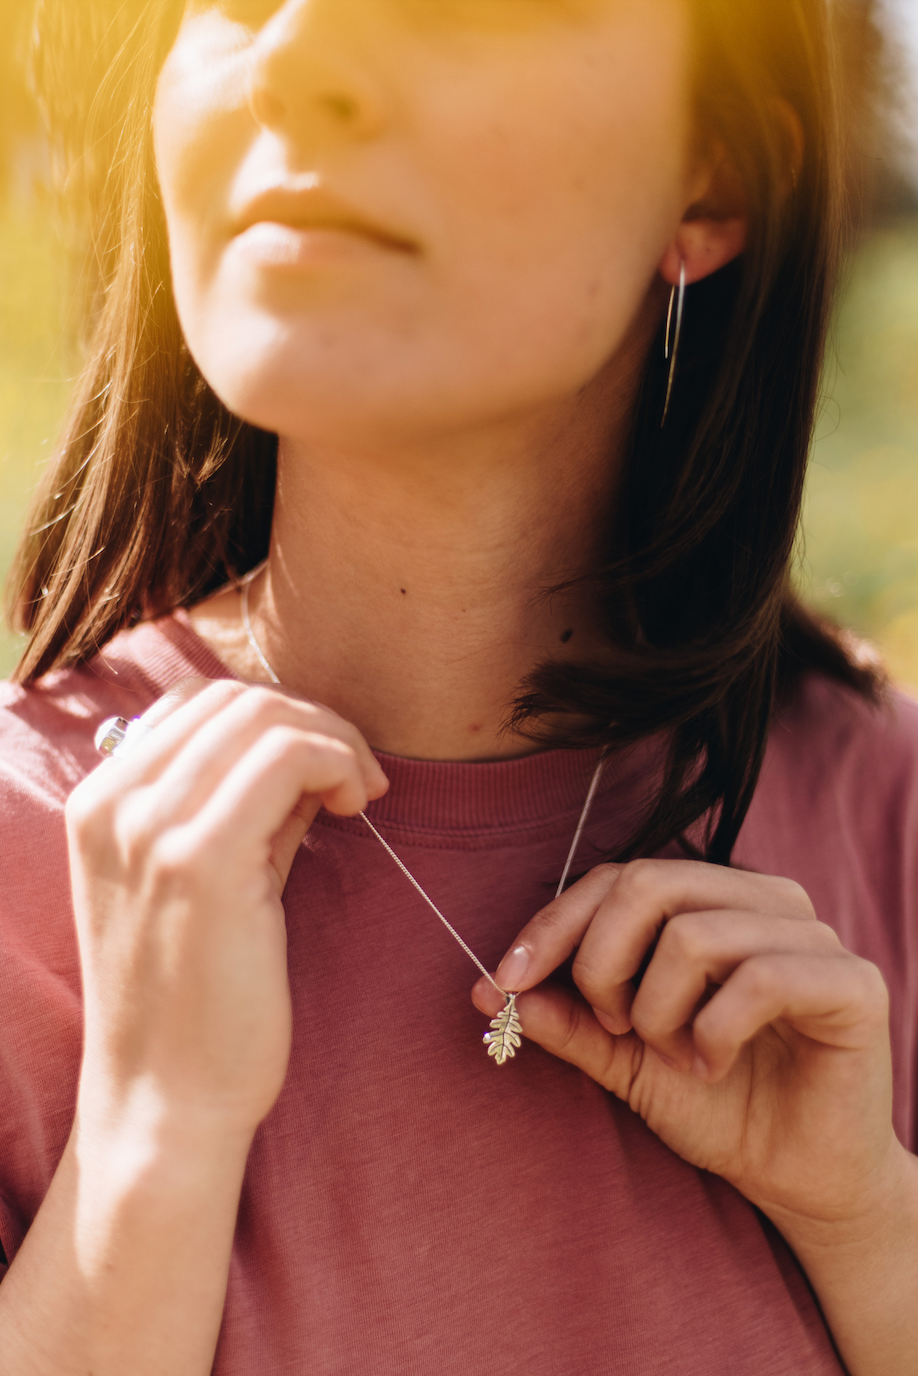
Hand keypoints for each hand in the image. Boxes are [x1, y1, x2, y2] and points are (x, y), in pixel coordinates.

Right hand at [67, 679, 387, 1140]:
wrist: (165, 1100)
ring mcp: (149, 828)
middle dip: (313, 719)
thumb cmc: (194, 997)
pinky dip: (337, 761)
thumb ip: (242, 805)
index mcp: (99, 800)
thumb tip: (308, 747)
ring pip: (264, 717)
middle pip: (234, 698)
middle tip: (357, 775)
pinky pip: (287, 757)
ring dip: (333, 739)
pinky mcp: (200, 860)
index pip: (197, 700)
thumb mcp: (207, 877)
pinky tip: (358, 805)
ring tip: (360, 793)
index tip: (322, 762)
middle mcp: (112, 803)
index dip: (275, 713)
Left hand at [472, 859, 897, 1227]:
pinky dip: (713, 1034)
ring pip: (693, 935)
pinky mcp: (852, 983)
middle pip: (648, 884)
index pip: (617, 876)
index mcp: (713, 897)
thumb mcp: (621, 1057)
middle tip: (615, 1026)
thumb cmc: (713, 1103)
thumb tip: (486, 988)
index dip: (554, 923)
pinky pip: (757, 980)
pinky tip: (714, 1065)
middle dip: (602, 964)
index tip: (507, 980)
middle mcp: (765, 899)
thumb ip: (566, 1016)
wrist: (794, 1178)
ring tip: (675, 1055)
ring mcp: (814, 935)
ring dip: (659, 1012)